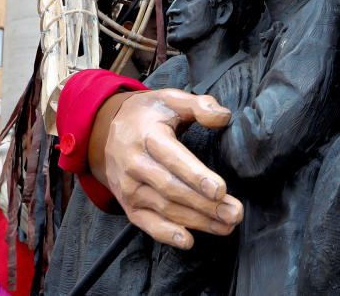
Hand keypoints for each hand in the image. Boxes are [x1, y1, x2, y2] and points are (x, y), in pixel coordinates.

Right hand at [90, 89, 243, 248]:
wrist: (105, 129)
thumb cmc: (148, 114)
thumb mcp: (171, 99)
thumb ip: (200, 105)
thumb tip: (223, 116)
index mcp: (148, 136)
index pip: (173, 159)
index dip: (196, 176)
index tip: (219, 190)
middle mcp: (136, 164)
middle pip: (172, 189)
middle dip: (205, 205)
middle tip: (234, 213)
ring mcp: (130, 187)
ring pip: (164, 208)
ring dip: (196, 221)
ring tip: (226, 226)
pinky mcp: (128, 203)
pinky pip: (146, 223)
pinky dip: (166, 234)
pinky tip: (189, 241)